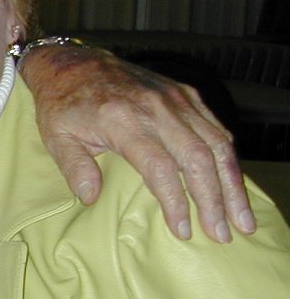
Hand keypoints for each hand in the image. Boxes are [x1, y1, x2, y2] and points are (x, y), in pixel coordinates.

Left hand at [19, 44, 255, 242]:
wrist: (72, 64)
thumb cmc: (63, 105)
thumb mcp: (56, 137)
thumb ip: (74, 168)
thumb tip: (90, 198)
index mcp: (123, 121)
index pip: (159, 166)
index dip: (175, 201)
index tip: (183, 230)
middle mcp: (155, 108)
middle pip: (197, 158)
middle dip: (214, 199)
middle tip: (222, 234)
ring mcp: (174, 99)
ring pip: (215, 143)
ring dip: (231, 182)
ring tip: (241, 217)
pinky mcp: (184, 94)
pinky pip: (215, 127)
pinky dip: (227, 156)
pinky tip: (232, 182)